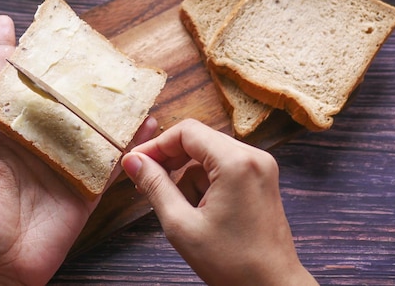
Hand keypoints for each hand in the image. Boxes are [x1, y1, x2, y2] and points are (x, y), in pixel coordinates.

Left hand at [0, 15, 157, 285]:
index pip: (5, 86)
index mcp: (6, 136)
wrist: (1, 268)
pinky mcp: (87, 184)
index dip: (6, 53)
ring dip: (104, 98)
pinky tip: (147, 121)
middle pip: (53, 94)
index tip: (7, 22)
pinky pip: (111, 158)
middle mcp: (39, 141)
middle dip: (62, 65)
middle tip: (74, 36)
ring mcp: (66, 160)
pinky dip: (130, 141)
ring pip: (88, 121)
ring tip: (121, 72)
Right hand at [121, 119, 317, 285]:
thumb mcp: (181, 224)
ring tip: (183, 209)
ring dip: (188, 176)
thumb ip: (154, 186)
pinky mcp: (261, 178)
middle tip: (147, 182)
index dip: (156, 145)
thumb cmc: (233, 263)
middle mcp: (253, 156)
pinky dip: (205, 182)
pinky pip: (223, 166)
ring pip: (208, 154)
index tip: (136, 162)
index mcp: (235, 163)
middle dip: (171, 160)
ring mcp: (260, 166)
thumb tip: (133, 161)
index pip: (186, 132)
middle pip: (198, 139)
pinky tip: (201, 210)